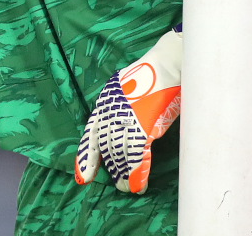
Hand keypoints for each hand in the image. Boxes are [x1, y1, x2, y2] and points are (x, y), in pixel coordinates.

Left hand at [74, 29, 181, 192]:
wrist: (169, 63)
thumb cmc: (156, 78)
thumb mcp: (131, 95)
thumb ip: (126, 113)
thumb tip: (130, 135)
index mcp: (105, 103)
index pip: (91, 135)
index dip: (87, 158)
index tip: (82, 178)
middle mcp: (110, 111)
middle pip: (108, 148)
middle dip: (113, 169)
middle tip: (119, 187)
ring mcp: (124, 118)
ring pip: (121, 155)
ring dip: (125, 175)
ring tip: (128, 189)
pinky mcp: (142, 124)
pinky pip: (137, 156)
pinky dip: (139, 173)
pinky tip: (139, 185)